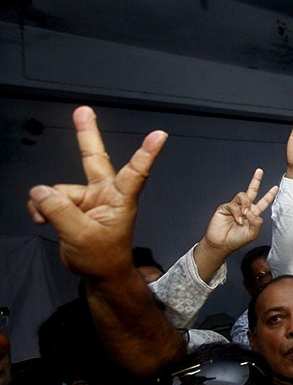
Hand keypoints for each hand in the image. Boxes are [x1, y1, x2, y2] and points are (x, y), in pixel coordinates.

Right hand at [26, 106, 166, 279]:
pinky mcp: (72, 205)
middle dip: (86, 134)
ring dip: (50, 205)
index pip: (135, 172)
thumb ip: (60, 211)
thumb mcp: (82, 236)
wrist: (99, 273)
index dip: (146, 153)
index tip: (160, 136)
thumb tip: (40, 191)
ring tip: (56, 224)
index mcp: (120, 198)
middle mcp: (105, 193)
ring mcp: (88, 197)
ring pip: (58, 189)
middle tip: (83, 111)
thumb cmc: (103, 257)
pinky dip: (42, 209)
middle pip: (94, 158)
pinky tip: (44, 221)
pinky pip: (48, 199)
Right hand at [201, 168, 278, 255]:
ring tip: (244, 215)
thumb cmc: (236, 240)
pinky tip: (237, 220)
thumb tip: (252, 211)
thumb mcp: (252, 234)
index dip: (269, 195)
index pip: (263, 202)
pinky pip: (234, 204)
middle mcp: (244, 208)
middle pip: (251, 191)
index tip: (276, 187)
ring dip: (246, 205)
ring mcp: (235, 207)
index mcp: (253, 214)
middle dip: (256, 180)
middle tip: (260, 171)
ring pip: (243, 196)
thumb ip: (257, 223)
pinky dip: (237, 212)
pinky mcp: (225, 207)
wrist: (221, 244)